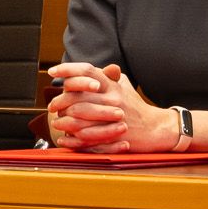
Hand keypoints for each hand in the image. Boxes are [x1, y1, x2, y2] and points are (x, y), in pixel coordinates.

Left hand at [46, 62, 171, 151]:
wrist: (155, 128)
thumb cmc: (135, 107)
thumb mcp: (124, 86)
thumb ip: (107, 76)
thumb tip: (86, 70)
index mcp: (113, 85)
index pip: (87, 70)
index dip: (68, 69)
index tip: (53, 71)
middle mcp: (112, 98)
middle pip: (78, 96)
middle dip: (60, 101)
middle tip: (52, 106)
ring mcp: (113, 118)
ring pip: (80, 118)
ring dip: (64, 121)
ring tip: (57, 123)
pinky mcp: (113, 136)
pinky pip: (88, 138)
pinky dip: (73, 139)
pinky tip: (64, 138)